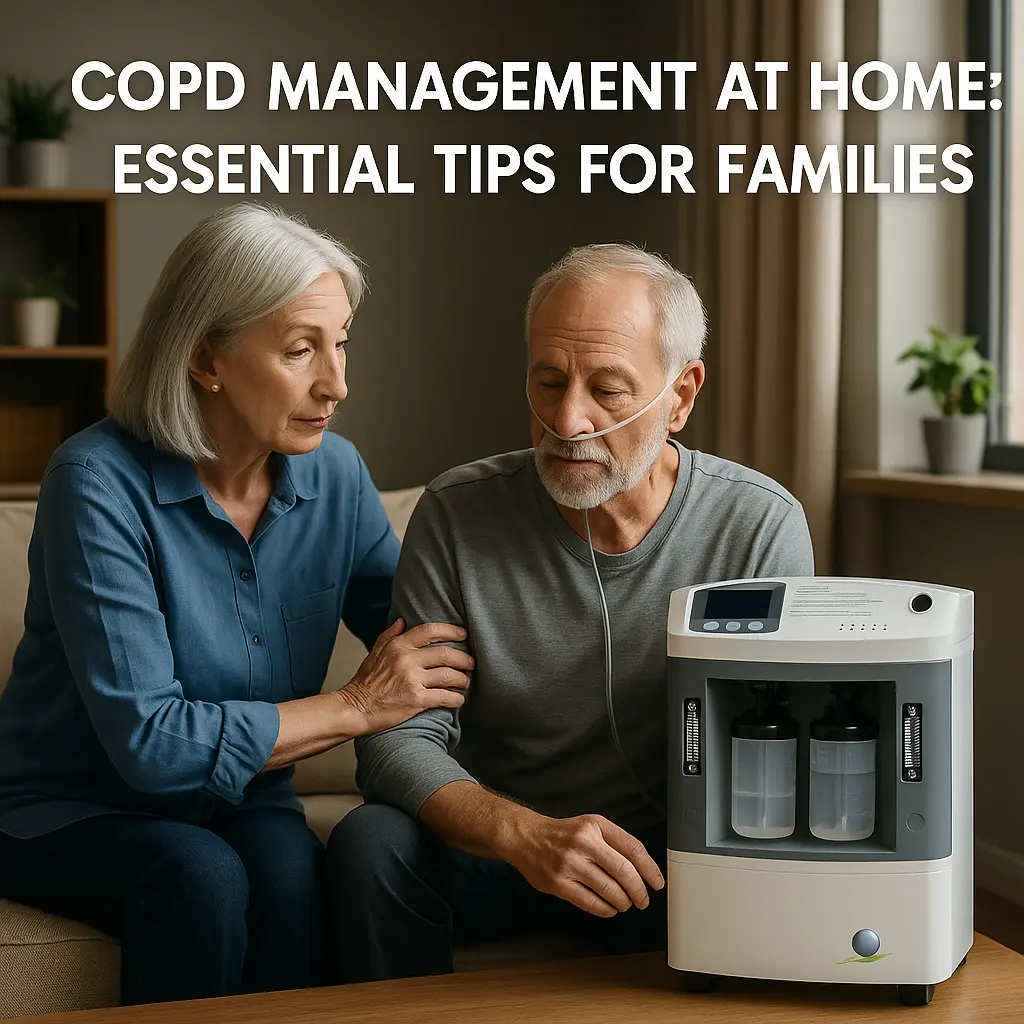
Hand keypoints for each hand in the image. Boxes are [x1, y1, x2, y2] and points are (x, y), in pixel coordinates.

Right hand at [339, 618, 473, 733]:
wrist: (355, 709)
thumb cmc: (365, 683)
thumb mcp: (374, 654)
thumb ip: (389, 636)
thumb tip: (401, 620)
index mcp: (398, 646)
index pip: (429, 630)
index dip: (451, 630)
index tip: (463, 634)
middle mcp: (406, 660)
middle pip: (446, 653)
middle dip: (464, 658)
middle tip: (471, 663)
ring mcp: (411, 680)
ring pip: (449, 675)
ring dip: (462, 680)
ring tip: (465, 682)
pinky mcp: (415, 700)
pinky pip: (444, 696)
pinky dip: (456, 699)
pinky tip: (458, 700)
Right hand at [507, 811, 664, 917]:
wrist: (526, 837)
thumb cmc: (562, 834)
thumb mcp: (591, 825)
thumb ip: (614, 842)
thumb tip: (642, 869)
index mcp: (596, 826)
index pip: (633, 848)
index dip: (650, 869)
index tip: (657, 882)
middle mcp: (584, 843)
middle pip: (625, 872)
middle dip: (639, 891)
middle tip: (643, 900)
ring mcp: (570, 864)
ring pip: (610, 891)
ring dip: (623, 903)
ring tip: (624, 904)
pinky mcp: (559, 884)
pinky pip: (591, 903)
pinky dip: (605, 910)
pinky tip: (608, 908)